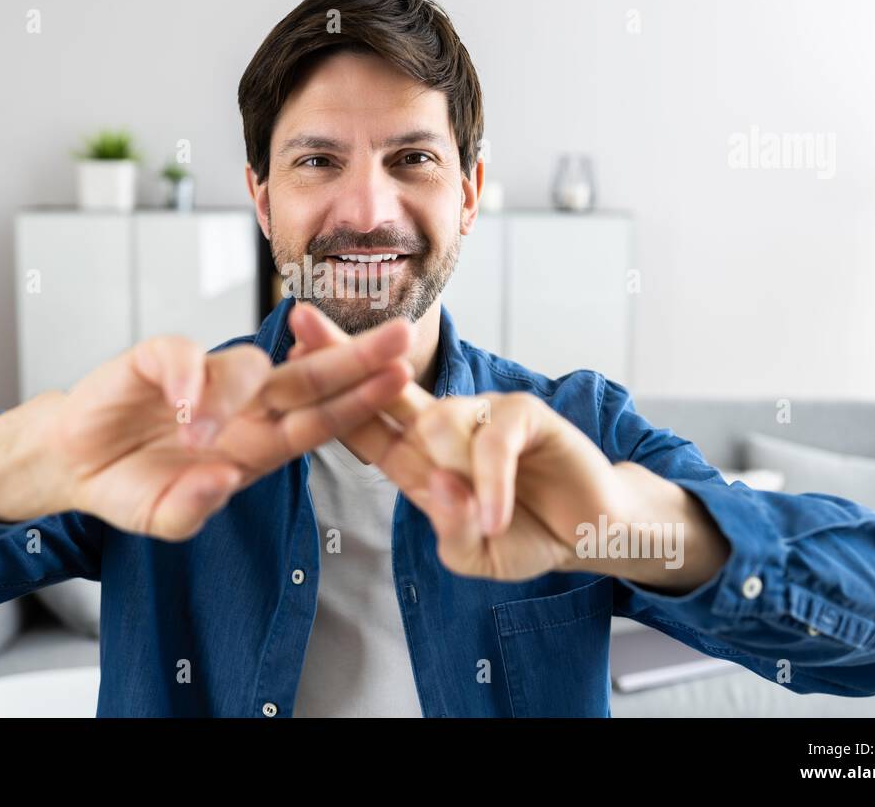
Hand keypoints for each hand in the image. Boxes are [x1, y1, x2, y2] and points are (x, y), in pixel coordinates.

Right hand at [0, 308, 413, 540]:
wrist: (74, 465)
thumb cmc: (132, 486)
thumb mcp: (163, 517)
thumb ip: (191, 510)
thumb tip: (220, 481)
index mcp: (258, 444)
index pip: (322, 420)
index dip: (361, 399)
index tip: (401, 378)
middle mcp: (243, 407)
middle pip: (309, 378)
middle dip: (355, 357)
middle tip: (399, 334)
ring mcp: (203, 380)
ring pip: (246, 367)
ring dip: (232, 394)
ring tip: (196, 433)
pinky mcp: (157, 360)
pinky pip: (181, 355)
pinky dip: (186, 373)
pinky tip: (180, 396)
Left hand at [289, 305, 725, 586]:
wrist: (589, 532)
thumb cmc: (526, 534)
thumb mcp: (478, 555)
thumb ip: (452, 533)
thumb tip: (442, 492)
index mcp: (418, 458)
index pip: (361, 426)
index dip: (325, 399)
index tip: (285, 369)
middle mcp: (443, 427)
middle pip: (382, 385)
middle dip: (341, 353)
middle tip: (300, 320)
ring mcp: (482, 415)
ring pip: (444, 428)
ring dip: (458, 479)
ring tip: (487, 524)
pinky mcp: (524, 414)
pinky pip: (493, 441)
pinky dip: (491, 484)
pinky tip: (495, 516)